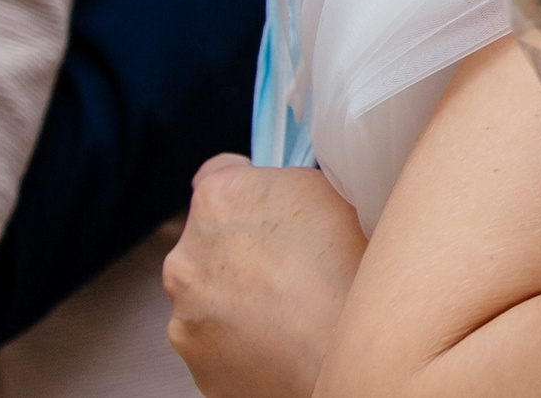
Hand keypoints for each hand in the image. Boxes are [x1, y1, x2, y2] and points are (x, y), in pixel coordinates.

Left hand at [165, 156, 367, 397]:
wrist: (354, 354)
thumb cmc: (352, 269)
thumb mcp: (329, 191)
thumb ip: (284, 185)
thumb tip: (278, 191)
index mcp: (219, 199)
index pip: (215, 175)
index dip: (247, 191)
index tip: (267, 208)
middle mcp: (188, 256)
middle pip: (209, 241)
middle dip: (241, 250)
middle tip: (291, 267)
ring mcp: (187, 316)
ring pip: (209, 296)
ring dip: (237, 299)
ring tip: (290, 310)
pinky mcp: (197, 364)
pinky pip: (216, 343)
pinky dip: (240, 342)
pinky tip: (281, 340)